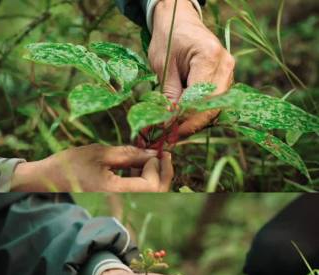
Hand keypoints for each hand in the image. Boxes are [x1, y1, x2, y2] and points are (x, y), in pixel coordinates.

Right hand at [11, 145, 172, 191]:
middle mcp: (118, 202)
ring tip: (143, 155)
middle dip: (163, 173)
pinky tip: (133, 164)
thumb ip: (129, 154)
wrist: (46, 179)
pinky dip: (139, 178)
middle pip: (155, 194)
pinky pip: (134, 193)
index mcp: (115, 192)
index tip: (158, 151)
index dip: (158, 168)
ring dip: (151, 175)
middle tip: (162, 154)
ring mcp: (115, 203)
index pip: (152, 186)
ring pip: (146, 194)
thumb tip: (153, 154)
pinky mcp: (112, 200)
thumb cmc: (70, 164)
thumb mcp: (100, 153)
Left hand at [149, 0, 234, 136]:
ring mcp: (228, 72)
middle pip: (212, 106)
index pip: (200, 98)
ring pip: (215, 107)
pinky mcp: (224, 78)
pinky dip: (199, 114)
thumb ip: (169, 95)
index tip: (167, 132)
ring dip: (195, 122)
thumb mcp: (163, 66)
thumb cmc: (168, 38)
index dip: (184, 119)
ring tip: (173, 132)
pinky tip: (182, 122)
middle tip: (169, 138)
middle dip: (191, 125)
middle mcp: (225, 65)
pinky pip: (214, 102)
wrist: (178, 20)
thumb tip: (167, 124)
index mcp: (209, 57)